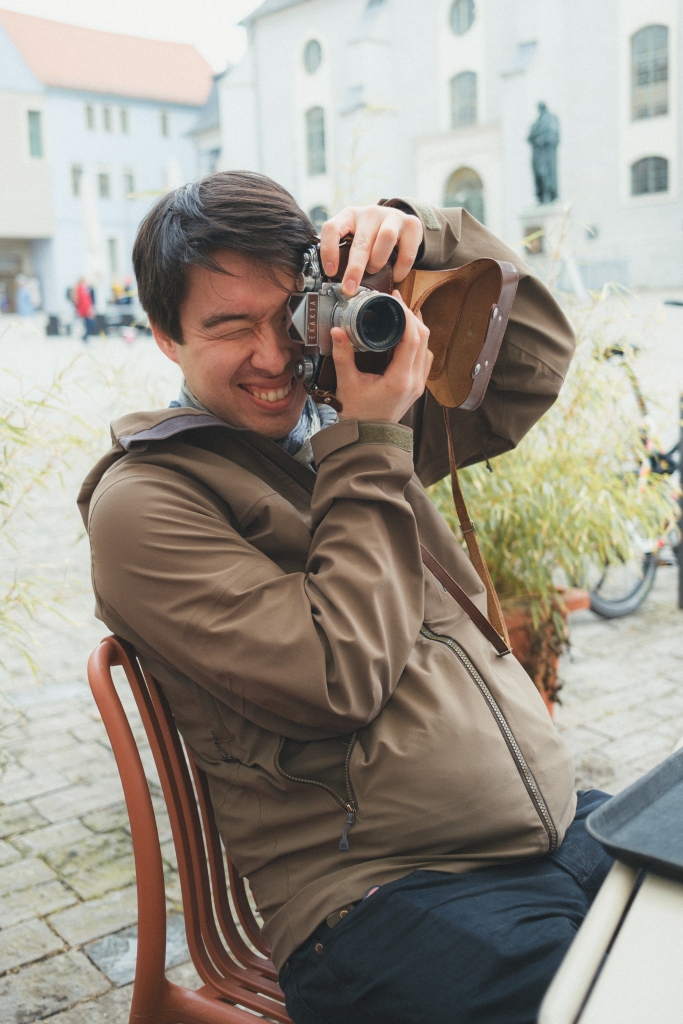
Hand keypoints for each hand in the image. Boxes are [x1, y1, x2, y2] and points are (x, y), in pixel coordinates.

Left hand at [320, 205, 422, 296]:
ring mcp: (392, 216)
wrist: (400, 223)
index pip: (332, 228)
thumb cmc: (371, 237)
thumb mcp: (354, 239)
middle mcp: (370, 213)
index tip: (330, 272)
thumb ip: (345, 254)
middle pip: (361, 241)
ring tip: (374, 270)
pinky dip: (400, 269)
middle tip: (350, 289)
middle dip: (355, 269)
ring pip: (386, 238)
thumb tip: (338, 283)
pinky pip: (407, 252)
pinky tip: (395, 275)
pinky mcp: (412, 224)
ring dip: (378, 261)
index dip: (329, 251)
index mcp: (349, 215)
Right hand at [331, 292, 432, 423]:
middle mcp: (414, 381)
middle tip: (396, 302)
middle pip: (423, 338)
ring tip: (400, 314)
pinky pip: (424, 358)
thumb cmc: (358, 414)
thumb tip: (338, 331)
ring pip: (426, 347)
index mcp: (400, 380)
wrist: (367, 437)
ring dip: (416, 328)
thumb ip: (343, 356)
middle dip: (411, 316)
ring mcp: (418, 384)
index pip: (412, 338)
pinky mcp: (417, 386)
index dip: (406, 315)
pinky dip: (417, 342)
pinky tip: (405, 335)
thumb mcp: (346, 383)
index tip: (394, 301)